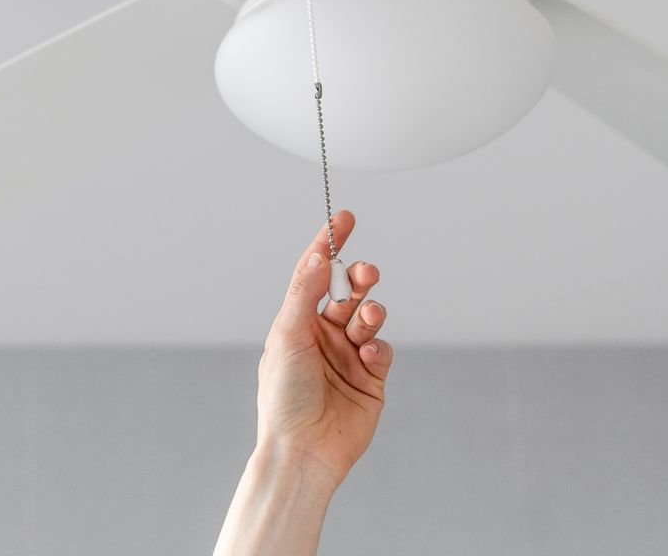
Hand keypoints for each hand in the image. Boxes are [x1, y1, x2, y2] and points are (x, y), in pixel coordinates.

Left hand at [254, 209, 392, 489]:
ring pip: (369, 317)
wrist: (303, 451)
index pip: (316, 273)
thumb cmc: (284, 398)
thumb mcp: (287, 336)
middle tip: (366, 272)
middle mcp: (324, 335)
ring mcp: (349, 356)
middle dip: (360, 277)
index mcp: (298, 322)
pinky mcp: (371, 378)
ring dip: (371, 312)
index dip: (330, 243)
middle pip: (349, 291)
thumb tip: (321, 254)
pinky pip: (383, 349)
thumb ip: (306, 293)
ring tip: (365, 321)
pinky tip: (369, 354)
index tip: (344, 217)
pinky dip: (379, 345)